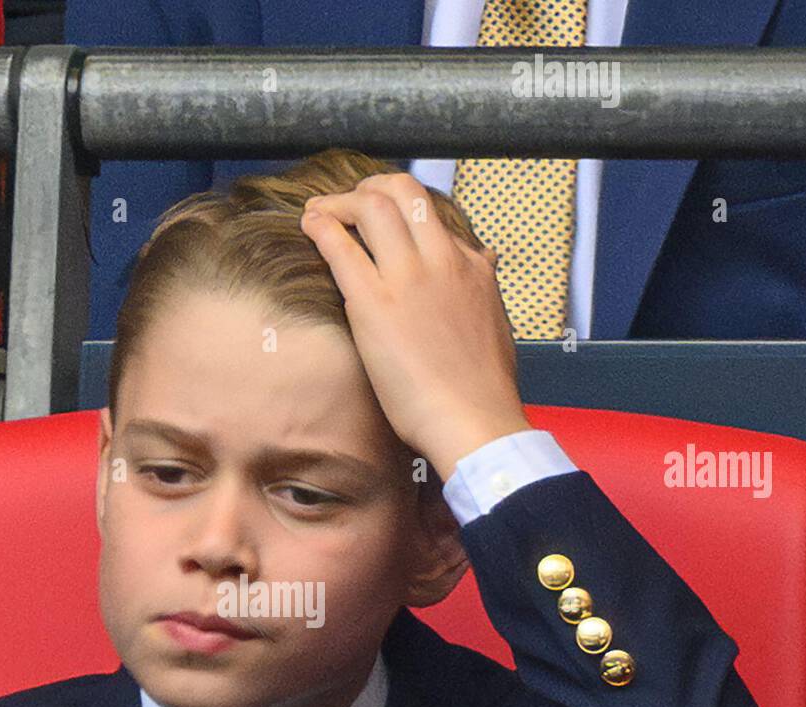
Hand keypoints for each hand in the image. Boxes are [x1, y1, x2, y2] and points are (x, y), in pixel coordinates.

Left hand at [300, 172, 530, 481]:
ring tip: (321, 212)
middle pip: (404, 191)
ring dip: (340, 201)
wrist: (474, 420)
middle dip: (370, 187)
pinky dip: (322, 226)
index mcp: (472, 266)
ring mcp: (409, 277)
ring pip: (372, 206)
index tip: (383, 220)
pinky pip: (342, 247)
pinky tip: (309, 224)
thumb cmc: (483, 388)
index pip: (434, 215)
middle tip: (349, 202)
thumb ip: (483, 287)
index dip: (403, 210)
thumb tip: (485, 260)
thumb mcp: (496, 323)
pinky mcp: (376, 302)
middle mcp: (442, 260)